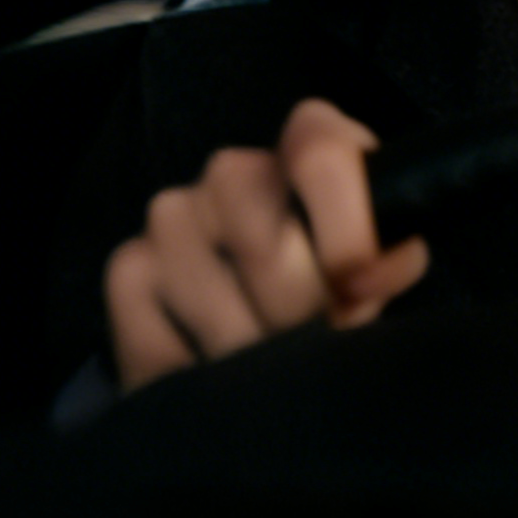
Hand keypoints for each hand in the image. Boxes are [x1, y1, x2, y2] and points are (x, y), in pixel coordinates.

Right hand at [104, 98, 429, 392]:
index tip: (358, 290)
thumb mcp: (383, 266)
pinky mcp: (129, 269)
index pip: (320, 154)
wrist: (283, 337)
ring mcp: (173, 214)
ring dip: (252, 358)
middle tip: (317, 339)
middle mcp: (234, 168)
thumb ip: (388, 261)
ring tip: (275, 365)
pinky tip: (224, 374)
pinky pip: (160, 338)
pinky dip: (198, 375)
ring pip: (212, 301)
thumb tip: (364, 280)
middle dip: (298, 312)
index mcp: (312, 142)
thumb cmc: (343, 285)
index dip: (345, 232)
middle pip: (263, 243)